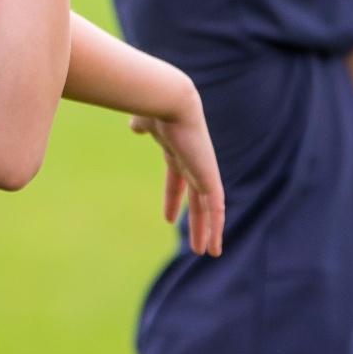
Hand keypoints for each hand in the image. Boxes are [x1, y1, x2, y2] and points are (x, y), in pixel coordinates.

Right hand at [128, 95, 225, 256]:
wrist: (171, 101)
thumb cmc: (154, 107)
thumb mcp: (144, 120)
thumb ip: (142, 124)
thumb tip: (135, 126)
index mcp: (178, 152)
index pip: (178, 180)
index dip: (173, 200)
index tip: (169, 219)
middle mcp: (193, 163)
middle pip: (197, 199)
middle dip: (197, 221)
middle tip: (197, 243)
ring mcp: (203, 171)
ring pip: (209, 208)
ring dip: (207, 230)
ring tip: (207, 252)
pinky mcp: (210, 177)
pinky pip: (217, 209)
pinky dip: (217, 228)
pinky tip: (215, 247)